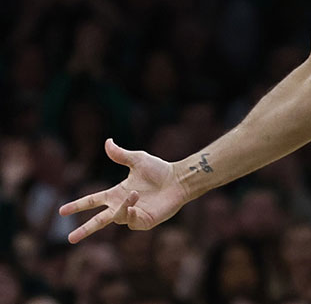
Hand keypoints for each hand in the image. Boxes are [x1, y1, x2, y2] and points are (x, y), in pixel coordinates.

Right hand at [58, 138, 189, 242]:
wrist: (179, 179)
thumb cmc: (159, 170)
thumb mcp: (138, 160)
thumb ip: (121, 155)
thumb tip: (108, 141)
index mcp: (116, 193)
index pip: (92, 201)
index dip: (78, 205)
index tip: (62, 211)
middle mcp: (122, 205)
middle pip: (98, 221)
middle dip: (85, 230)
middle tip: (70, 239)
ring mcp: (133, 215)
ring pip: (116, 217)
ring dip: (121, 207)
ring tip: (135, 194)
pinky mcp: (144, 222)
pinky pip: (129, 221)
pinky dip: (128, 212)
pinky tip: (135, 203)